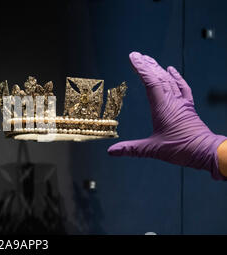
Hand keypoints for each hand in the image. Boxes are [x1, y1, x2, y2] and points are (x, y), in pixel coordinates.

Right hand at [108, 52, 226, 179]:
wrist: (205, 151)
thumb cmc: (181, 149)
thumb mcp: (152, 149)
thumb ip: (131, 149)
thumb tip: (111, 151)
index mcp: (162, 107)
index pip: (150, 81)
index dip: (141, 68)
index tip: (133, 57)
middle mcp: (172, 101)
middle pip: (159, 77)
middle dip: (148, 65)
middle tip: (138, 55)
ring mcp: (181, 103)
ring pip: (169, 80)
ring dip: (159, 69)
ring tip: (150, 60)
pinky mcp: (188, 107)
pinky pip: (182, 87)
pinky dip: (176, 77)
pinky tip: (172, 71)